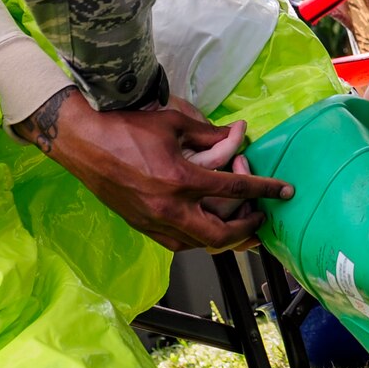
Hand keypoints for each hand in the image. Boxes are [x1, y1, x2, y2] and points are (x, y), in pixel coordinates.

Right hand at [13, 88, 290, 250]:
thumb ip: (209, 134)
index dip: (265, 190)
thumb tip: (237, 135)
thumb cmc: (127, 127)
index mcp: (182, 179)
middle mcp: (170, 208)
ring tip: (236, 223)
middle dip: (246, 229)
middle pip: (220, 235)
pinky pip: (177, 242)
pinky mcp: (141, 226)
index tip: (285, 192)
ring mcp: (153, 221)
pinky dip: (197, 238)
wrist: (83, 143)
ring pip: (198, 244)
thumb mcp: (173, 123)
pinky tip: (204, 226)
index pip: (235, 190)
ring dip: (222, 237)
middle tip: (259, 217)